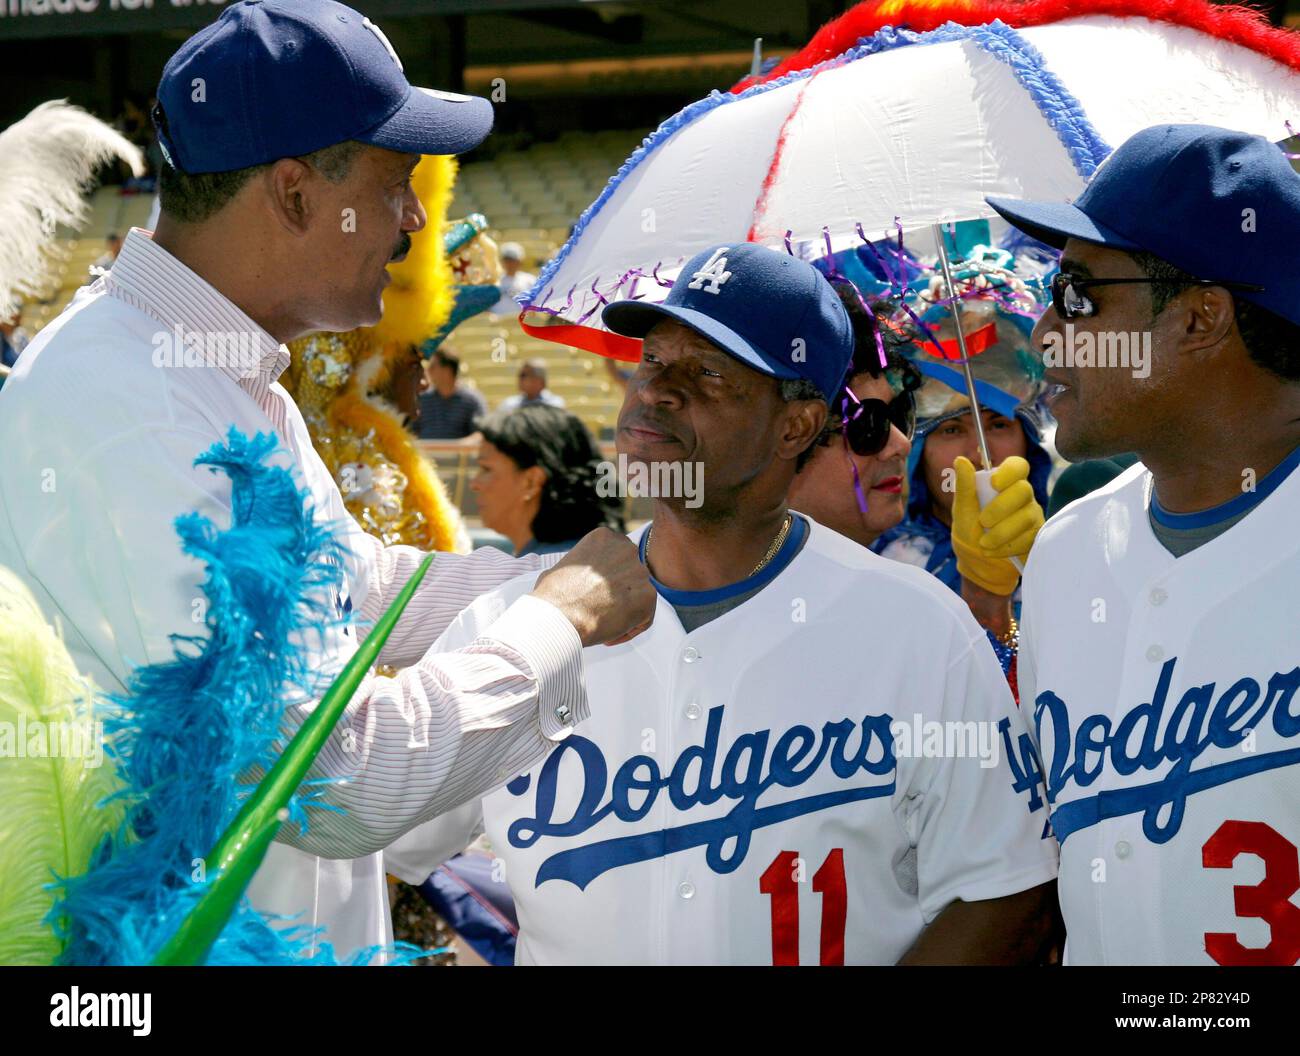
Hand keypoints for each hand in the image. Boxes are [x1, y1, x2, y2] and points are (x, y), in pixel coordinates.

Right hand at [530, 527, 655, 647]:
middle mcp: (626, 550)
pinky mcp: (648, 596)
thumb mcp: (562, 567)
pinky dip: (629, 630)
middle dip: (618, 592)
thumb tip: (576, 577)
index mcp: (605, 538)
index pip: (616, 556)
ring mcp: (639, 573)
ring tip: (602, 625)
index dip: (607, 577)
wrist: (560, 617)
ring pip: (638, 595)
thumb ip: (580, 567)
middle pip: (630, 573)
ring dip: (624, 611)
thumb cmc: (553, 596)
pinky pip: (644, 617)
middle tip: (601, 608)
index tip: (596, 591)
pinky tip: (609, 637)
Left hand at [951, 455, 1043, 595]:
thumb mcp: (962, 509)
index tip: (994, 483)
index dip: (1010, 471)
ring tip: (983, 543)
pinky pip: (1030, 537)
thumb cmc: (970, 531)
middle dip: (1000, 508)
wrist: (977, 563)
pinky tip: (993, 551)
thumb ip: (964, 486)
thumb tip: (960, 460)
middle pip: (1023, 490)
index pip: (1018, 465)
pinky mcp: (1037, 536)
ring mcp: (1032, 515)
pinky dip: (1007, 546)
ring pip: (1026, 516)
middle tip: (982, 522)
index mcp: (1004, 483)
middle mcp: (1022, 496)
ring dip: (1001, 532)